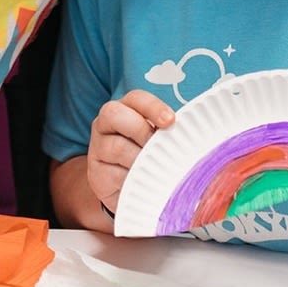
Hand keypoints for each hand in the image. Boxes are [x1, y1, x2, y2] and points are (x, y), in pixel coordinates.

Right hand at [86, 90, 174, 213]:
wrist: (127, 188)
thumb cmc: (148, 156)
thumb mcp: (157, 140)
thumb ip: (166, 132)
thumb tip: (191, 132)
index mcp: (124, 108)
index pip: (135, 98)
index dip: (152, 107)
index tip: (170, 121)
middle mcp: (105, 124)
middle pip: (115, 114)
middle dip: (140, 129)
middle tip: (157, 147)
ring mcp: (98, 148)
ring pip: (116, 147)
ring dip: (139, 159)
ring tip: (154, 167)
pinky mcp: (96, 173)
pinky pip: (114, 174)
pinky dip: (132, 179)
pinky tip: (142, 182)